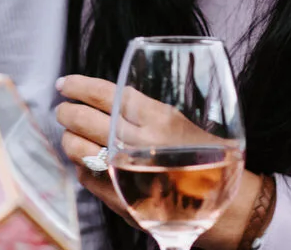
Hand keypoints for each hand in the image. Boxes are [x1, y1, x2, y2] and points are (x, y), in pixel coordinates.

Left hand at [55, 75, 262, 249]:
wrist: (228, 206)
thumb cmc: (207, 159)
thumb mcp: (181, 123)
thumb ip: (147, 111)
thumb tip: (107, 101)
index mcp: (159, 118)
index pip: (107, 94)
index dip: (79, 86)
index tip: (64, 84)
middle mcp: (141, 144)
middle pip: (86, 120)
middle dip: (67, 112)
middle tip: (63, 110)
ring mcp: (128, 173)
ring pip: (80, 149)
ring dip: (69, 139)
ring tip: (70, 135)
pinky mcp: (121, 199)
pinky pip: (86, 177)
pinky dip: (80, 166)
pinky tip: (84, 162)